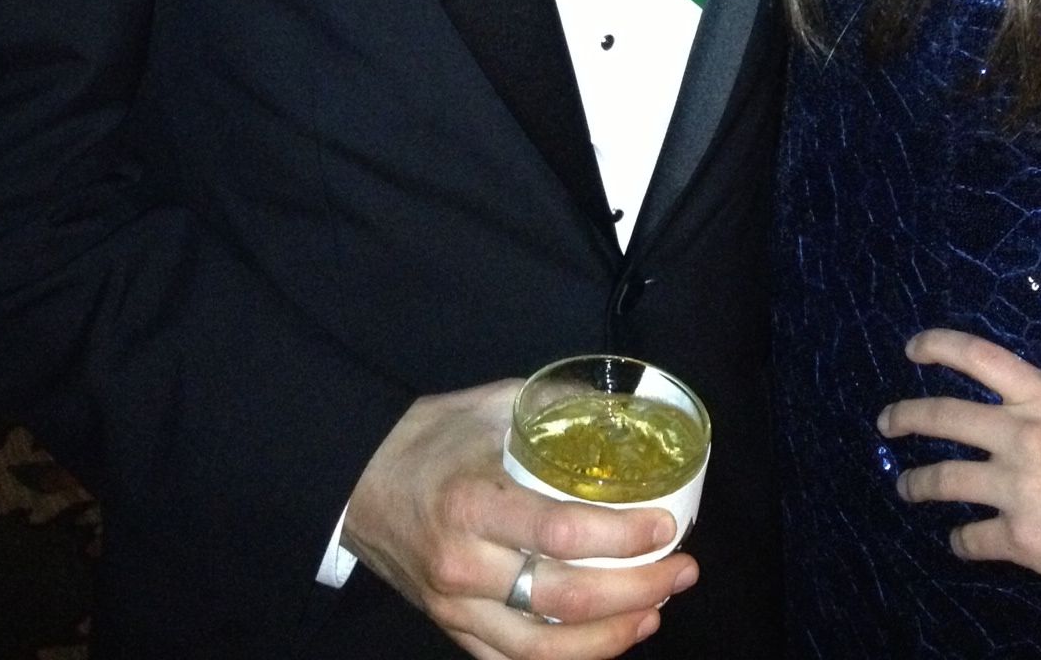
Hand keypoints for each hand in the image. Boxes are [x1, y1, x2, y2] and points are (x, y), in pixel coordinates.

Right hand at [342, 384, 696, 657]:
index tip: (667, 526)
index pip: (560, 533)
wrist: (358, 479)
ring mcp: (456, 609)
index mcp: (474, 503)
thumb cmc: (431, 437)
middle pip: (564, 599)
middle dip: (637, 590)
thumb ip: (557, 408)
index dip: (623, 537)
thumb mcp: (492, 405)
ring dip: (614, 636)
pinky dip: (572, 658)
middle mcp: (464, 566)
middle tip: (682, 569)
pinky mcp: (453, 632)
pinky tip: (611, 638)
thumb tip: (627, 410)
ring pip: (545, 648)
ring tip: (658, 610)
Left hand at [877, 302, 1040, 605]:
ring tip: (905, 486)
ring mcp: (1016, 489)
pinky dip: (960, 540)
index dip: (936, 346)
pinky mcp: (1022, 538)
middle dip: (904, 417)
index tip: (911, 349)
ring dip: (917, 483)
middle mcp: (1020, 437)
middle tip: (886, 423)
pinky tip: (957, 540)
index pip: (975, 357)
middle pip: (941, 417)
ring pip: (943, 480)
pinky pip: (973, 538)